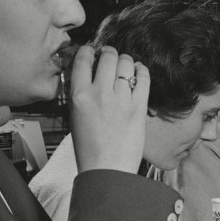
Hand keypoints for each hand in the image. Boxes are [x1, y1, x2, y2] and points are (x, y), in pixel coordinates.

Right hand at [70, 45, 149, 173]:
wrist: (107, 169)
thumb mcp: (75, 116)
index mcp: (79, 96)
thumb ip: (81, 93)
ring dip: (126, 61)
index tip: (93, 52)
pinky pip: (144, 77)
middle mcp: (100, 93)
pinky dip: (142, 70)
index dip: (89, 51)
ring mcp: (121, 99)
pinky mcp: (139, 106)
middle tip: (111, 57)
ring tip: (125, 66)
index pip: (83, 59)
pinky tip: (139, 72)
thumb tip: (87, 75)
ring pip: (127, 63)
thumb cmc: (90, 148)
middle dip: (110, 53)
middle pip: (108, 57)